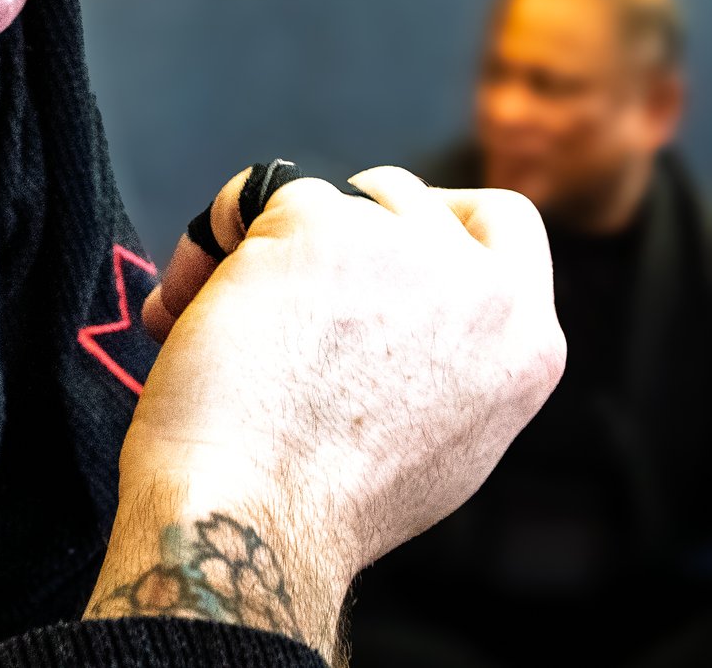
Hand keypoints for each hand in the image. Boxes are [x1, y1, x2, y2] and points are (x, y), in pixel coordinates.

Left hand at [86, 167, 564, 663]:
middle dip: (340, 224)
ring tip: (221, 317)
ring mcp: (405, 248)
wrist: (256, 516)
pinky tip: (185, 304)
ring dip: (268, 246)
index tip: (386, 228)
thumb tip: (403, 310)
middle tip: (287, 275)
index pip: (506, 224)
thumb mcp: (446, 439)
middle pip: (406, 196)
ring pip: (323, 199)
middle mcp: (482, 289)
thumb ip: (451, 359)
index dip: (439, 213)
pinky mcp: (320, 224)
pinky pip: (251, 198)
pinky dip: (210, 241)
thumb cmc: (322, 502)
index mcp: (526, 346)